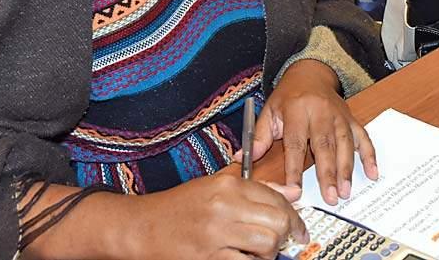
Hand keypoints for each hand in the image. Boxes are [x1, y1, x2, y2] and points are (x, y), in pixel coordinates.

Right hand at [128, 170, 307, 259]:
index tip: (297, 228)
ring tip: (258, 252)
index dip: (293, 215)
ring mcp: (216, 233)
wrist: (141, 227)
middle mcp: (224, 206)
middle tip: (282, 241)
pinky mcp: (209, 258)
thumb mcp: (214, 187)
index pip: (277, 197)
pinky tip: (243, 259)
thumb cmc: (176, 208)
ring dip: (269, 252)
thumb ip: (254, 188)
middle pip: (278, 221)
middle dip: (286, 233)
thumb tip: (291, 192)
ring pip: (267, 244)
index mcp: (227, 186)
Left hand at [251, 59, 378, 205]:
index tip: (295, 190)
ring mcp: (339, 116)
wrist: (310, 73)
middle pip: (324, 145)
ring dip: (347, 169)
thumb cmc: (287, 97)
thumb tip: (241, 159)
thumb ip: (259, 137)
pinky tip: (372, 173)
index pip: (295, 143)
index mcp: (296, 111)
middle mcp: (320, 112)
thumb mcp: (269, 112)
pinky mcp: (351, 119)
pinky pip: (363, 137)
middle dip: (328, 173)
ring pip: (344, 144)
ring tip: (345, 191)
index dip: (294, 169)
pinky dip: (369, 155)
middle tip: (330, 198)